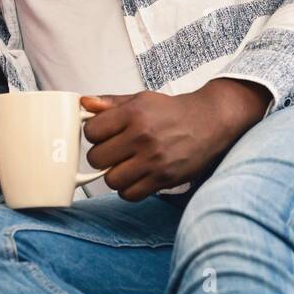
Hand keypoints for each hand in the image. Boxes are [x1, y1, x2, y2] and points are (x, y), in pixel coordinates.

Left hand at [80, 79, 270, 201]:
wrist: (209, 122)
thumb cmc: (172, 111)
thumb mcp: (141, 99)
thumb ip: (110, 103)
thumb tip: (84, 103)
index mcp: (134, 113)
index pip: (92, 131)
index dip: (94, 135)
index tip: (104, 135)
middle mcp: (142, 136)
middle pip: (96, 158)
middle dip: (101, 156)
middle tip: (113, 152)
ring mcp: (154, 159)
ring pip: (110, 180)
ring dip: (114, 175)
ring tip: (125, 166)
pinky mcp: (164, 178)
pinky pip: (129, 194)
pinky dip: (129, 189)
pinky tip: (136, 177)